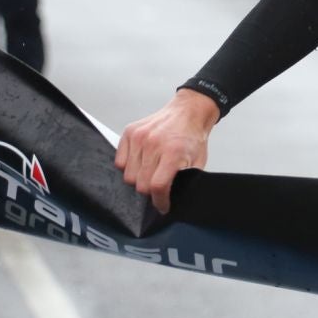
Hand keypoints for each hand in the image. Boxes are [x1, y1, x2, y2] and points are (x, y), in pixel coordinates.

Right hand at [115, 88, 219, 213]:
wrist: (189, 111)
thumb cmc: (193, 136)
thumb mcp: (198, 162)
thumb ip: (186, 181)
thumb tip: (175, 200)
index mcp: (172, 152)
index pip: (157, 186)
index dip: (159, 201)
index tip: (162, 206)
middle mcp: (153, 144)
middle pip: (140, 184)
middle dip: (149, 192)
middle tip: (157, 187)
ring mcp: (139, 137)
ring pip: (128, 175)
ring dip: (138, 179)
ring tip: (150, 173)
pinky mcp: (129, 132)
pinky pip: (119, 161)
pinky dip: (127, 167)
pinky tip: (140, 163)